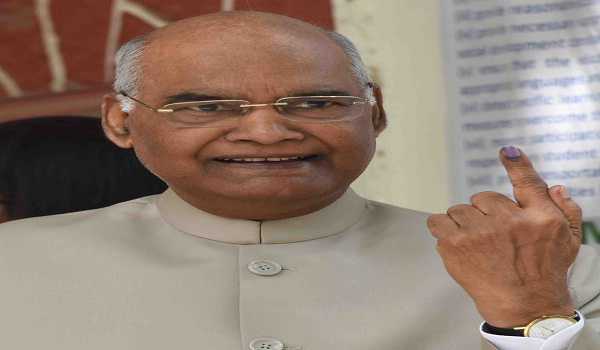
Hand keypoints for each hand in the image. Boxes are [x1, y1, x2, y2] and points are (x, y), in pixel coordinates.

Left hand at [427, 146, 581, 326]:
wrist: (524, 308)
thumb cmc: (545, 274)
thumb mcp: (569, 241)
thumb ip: (566, 210)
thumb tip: (557, 186)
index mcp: (539, 217)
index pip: (527, 182)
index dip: (516, 163)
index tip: (506, 151)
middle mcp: (509, 222)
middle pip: (482, 198)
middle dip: (484, 214)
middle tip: (494, 237)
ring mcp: (479, 233)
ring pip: (459, 210)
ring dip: (464, 223)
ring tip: (477, 246)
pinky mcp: (455, 245)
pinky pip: (437, 221)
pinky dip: (442, 230)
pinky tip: (456, 244)